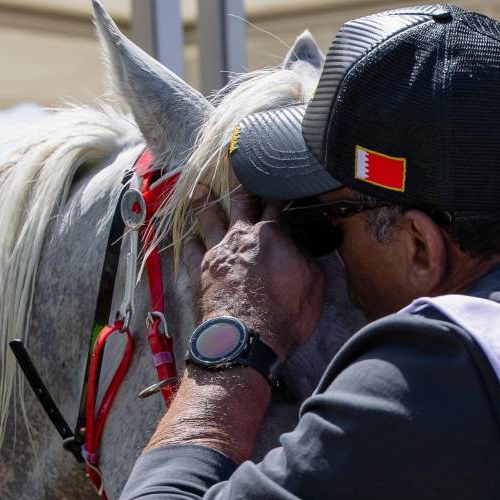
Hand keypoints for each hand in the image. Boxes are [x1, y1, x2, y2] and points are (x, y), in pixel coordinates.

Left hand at [185, 173, 323, 352]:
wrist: (244, 339)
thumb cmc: (283, 316)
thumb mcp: (313, 286)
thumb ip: (306, 259)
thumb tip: (301, 245)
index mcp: (272, 236)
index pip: (276, 205)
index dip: (277, 191)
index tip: (277, 179)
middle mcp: (241, 237)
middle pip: (240, 201)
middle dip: (240, 180)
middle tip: (234, 160)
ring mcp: (217, 252)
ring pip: (209, 218)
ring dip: (206, 202)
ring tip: (201, 190)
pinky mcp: (200, 271)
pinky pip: (190, 249)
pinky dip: (188, 240)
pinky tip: (186, 236)